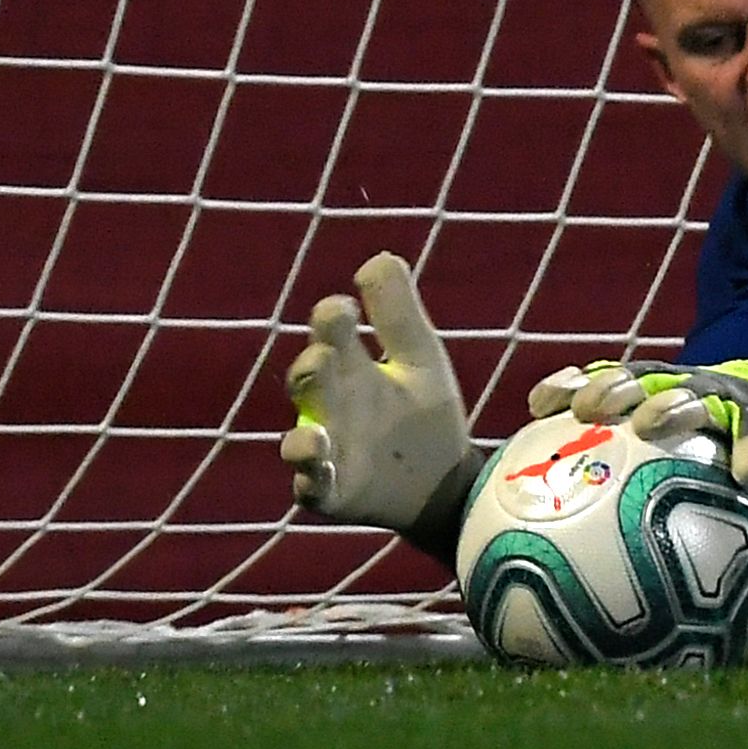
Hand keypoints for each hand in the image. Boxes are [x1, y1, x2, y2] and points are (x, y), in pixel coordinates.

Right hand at [281, 254, 477, 557]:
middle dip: (312, 368)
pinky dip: (310, 479)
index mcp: (349, 366)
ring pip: (300, 440)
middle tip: (325, 356)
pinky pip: (309, 487)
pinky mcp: (331, 491)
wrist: (446, 482)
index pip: (331, 333)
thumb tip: (378, 257)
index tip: (346, 307)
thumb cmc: (425, 414)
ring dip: (303, 437)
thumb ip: (398, 312)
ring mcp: (326, 450)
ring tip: (316, 435)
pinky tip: (320, 471)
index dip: (333, 319)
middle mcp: (329, 404)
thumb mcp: (419, 358)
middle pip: (308, 380)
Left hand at [533, 326, 747, 485]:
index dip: (570, 385)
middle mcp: (687, 385)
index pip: (606, 380)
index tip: (535, 404)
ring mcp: (728, 394)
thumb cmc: (725, 442)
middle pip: (640, 377)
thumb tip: (587, 544)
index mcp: (658, 392)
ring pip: (695, 392)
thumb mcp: (682, 456)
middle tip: (587, 409)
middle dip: (611, 388)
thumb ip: (642, 485)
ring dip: (671, 405)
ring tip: (652, 424)